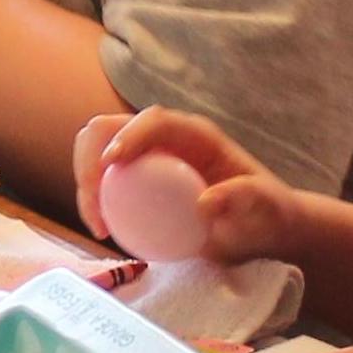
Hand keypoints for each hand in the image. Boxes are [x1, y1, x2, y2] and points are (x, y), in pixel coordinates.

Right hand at [73, 105, 315, 262]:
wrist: (263, 228)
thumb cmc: (266, 214)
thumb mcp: (264, 208)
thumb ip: (243, 200)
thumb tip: (203, 203)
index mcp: (194, 135)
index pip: (152, 121)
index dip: (126, 136)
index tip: (109, 166)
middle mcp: (165, 140)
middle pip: (108, 129)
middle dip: (89, 160)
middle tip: (95, 208)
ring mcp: (147, 159)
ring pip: (97, 153)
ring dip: (85, 184)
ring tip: (98, 226)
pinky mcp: (137, 180)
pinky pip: (104, 183)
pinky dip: (94, 201)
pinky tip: (104, 231)